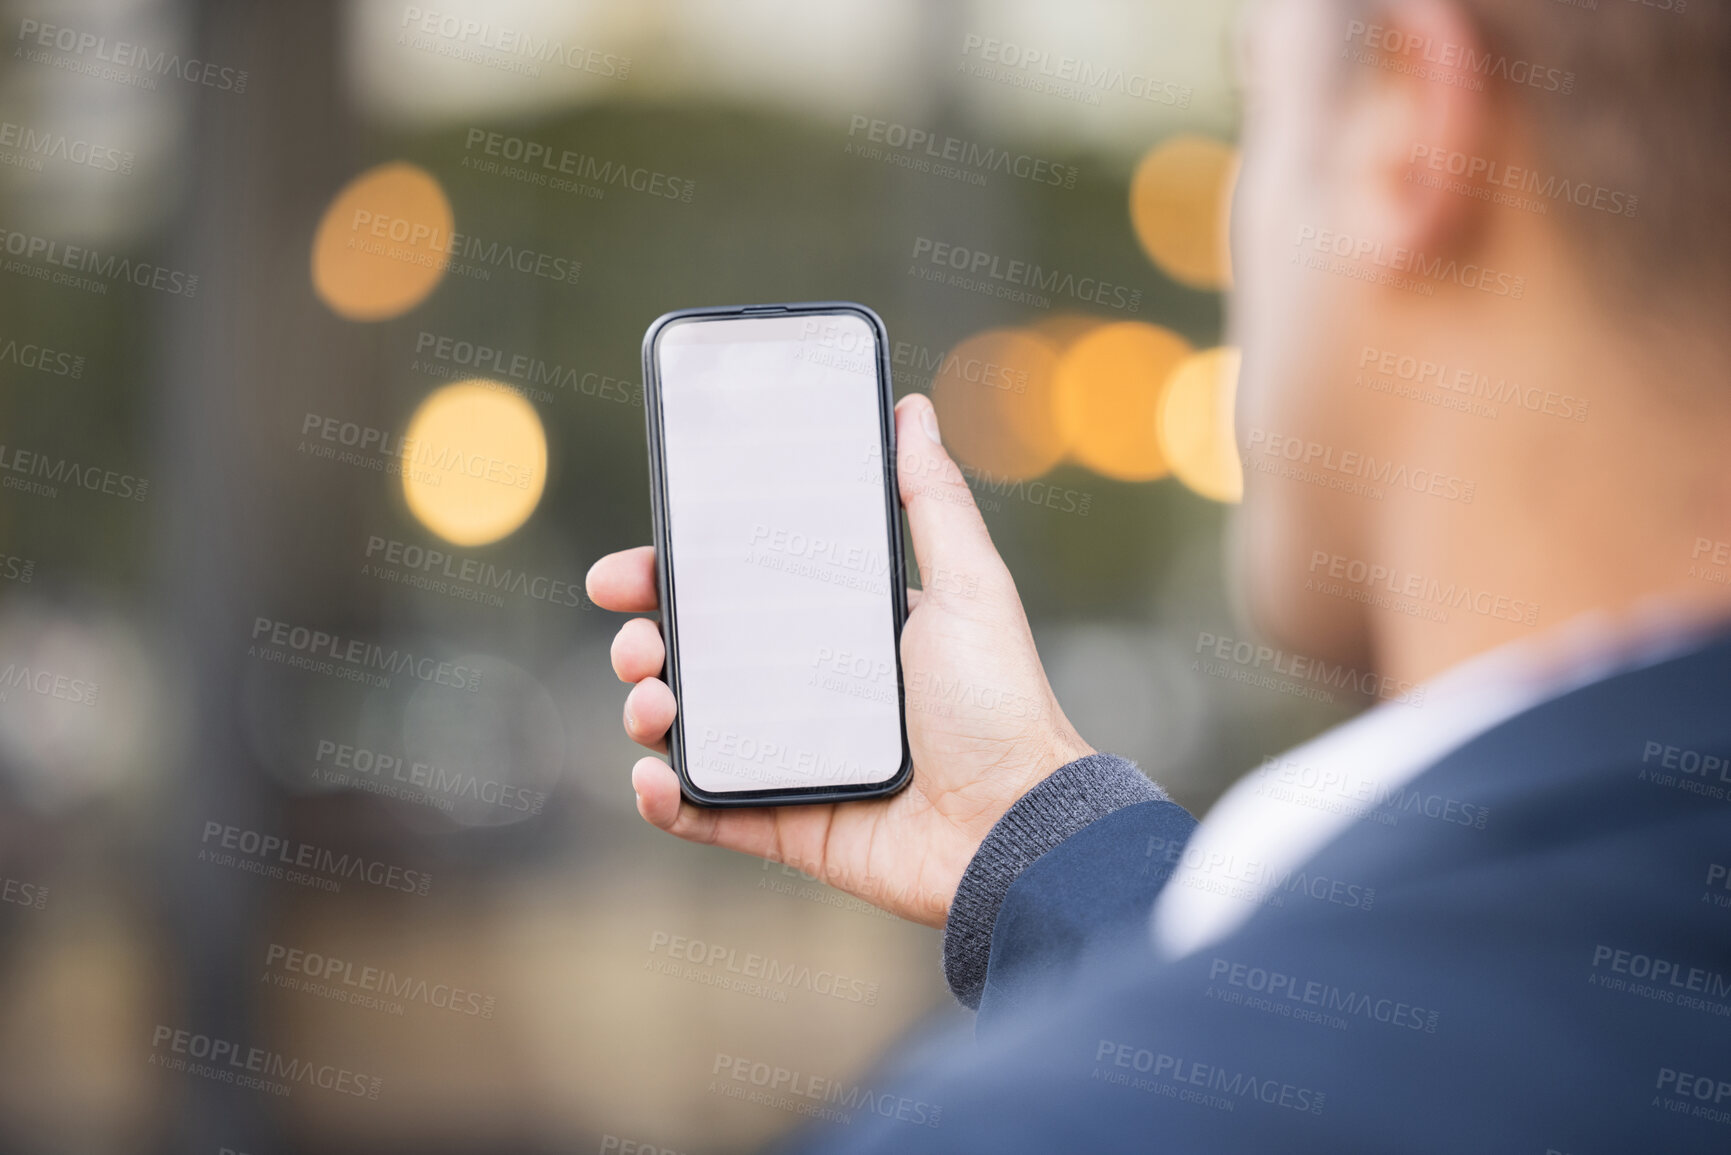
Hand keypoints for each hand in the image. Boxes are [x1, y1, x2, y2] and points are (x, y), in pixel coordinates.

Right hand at [585, 394, 1092, 926]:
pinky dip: (664, 799)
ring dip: (644, 708)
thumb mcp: (971, 585)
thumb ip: (932, 500)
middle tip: (636, 637)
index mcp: (839, 631)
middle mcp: (807, 691)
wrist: (1020, 828)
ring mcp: (792, 760)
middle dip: (644, 640)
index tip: (631, 567)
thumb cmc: (1002, 703)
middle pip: (696, 656)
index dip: (675, 575)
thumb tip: (913, 409)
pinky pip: (704, 813)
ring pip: (687, 729)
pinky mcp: (787, 826)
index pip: (737, 590)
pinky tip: (656, 776)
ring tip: (653, 697)